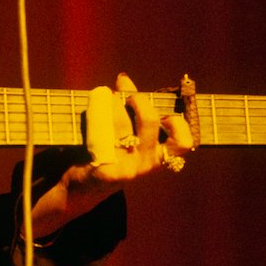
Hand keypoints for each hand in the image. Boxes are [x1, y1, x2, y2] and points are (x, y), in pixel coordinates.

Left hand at [31, 72, 192, 235]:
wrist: (82, 187)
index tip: (163, 110)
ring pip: (121, 123)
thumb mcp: (130, 139)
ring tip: (103, 95)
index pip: (183, 143)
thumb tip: (124, 78)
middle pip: (149, 120)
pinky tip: (90, 110)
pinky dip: (95, 116)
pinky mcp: (106, 170)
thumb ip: (135, 116)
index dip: (178, 122)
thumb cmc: (110, 154)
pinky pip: (101, 134)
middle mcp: (146, 164)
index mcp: (158, 157)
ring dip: (111, 103)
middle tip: (124, 90)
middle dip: (136, 98)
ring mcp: (126, 169)